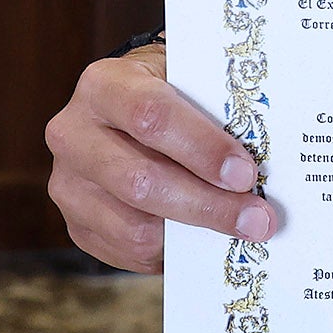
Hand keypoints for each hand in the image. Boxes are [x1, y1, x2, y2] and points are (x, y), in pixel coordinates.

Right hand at [42, 45, 277, 270]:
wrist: (125, 111)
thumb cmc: (170, 94)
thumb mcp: (187, 81)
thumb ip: (215, 110)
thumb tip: (264, 159)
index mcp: (104, 85)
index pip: (152, 116)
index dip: (202, 148)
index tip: (245, 174)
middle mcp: (73, 134)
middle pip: (141, 181)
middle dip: (208, 204)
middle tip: (258, 220)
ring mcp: (67, 184)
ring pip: (136, 227)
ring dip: (195, 233)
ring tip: (238, 228)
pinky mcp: (76, 224)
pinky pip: (128, 251)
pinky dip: (172, 251)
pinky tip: (201, 236)